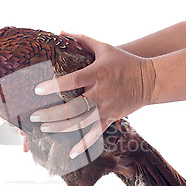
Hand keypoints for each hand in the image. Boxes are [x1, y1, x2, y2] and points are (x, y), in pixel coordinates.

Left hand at [30, 33, 156, 158]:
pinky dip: (83, 145)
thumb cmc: (124, 61)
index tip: (37, 90)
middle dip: (51, 114)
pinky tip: (70, 154)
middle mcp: (100, 93)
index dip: (54, 86)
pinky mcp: (111, 118)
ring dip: (61, 128)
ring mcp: (106, 108)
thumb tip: (61, 31)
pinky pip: (96, 134)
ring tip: (45, 128)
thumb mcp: (104, 47)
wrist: (150, 80)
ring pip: (81, 123)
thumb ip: (82, 39)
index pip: (72, 81)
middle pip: (72, 107)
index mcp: (97, 74)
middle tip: (34, 117)